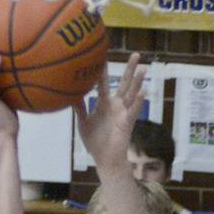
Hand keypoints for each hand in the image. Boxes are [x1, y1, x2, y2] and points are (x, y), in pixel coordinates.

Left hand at [74, 53, 145, 169]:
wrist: (105, 160)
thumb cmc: (95, 142)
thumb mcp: (83, 123)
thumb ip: (79, 108)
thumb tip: (69, 94)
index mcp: (104, 104)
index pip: (103, 83)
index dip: (103, 70)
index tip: (103, 54)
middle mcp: (116, 105)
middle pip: (124, 83)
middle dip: (130, 69)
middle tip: (136, 54)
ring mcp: (123, 113)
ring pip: (132, 94)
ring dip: (137, 82)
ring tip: (143, 68)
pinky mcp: (127, 123)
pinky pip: (134, 111)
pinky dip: (139, 101)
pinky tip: (143, 91)